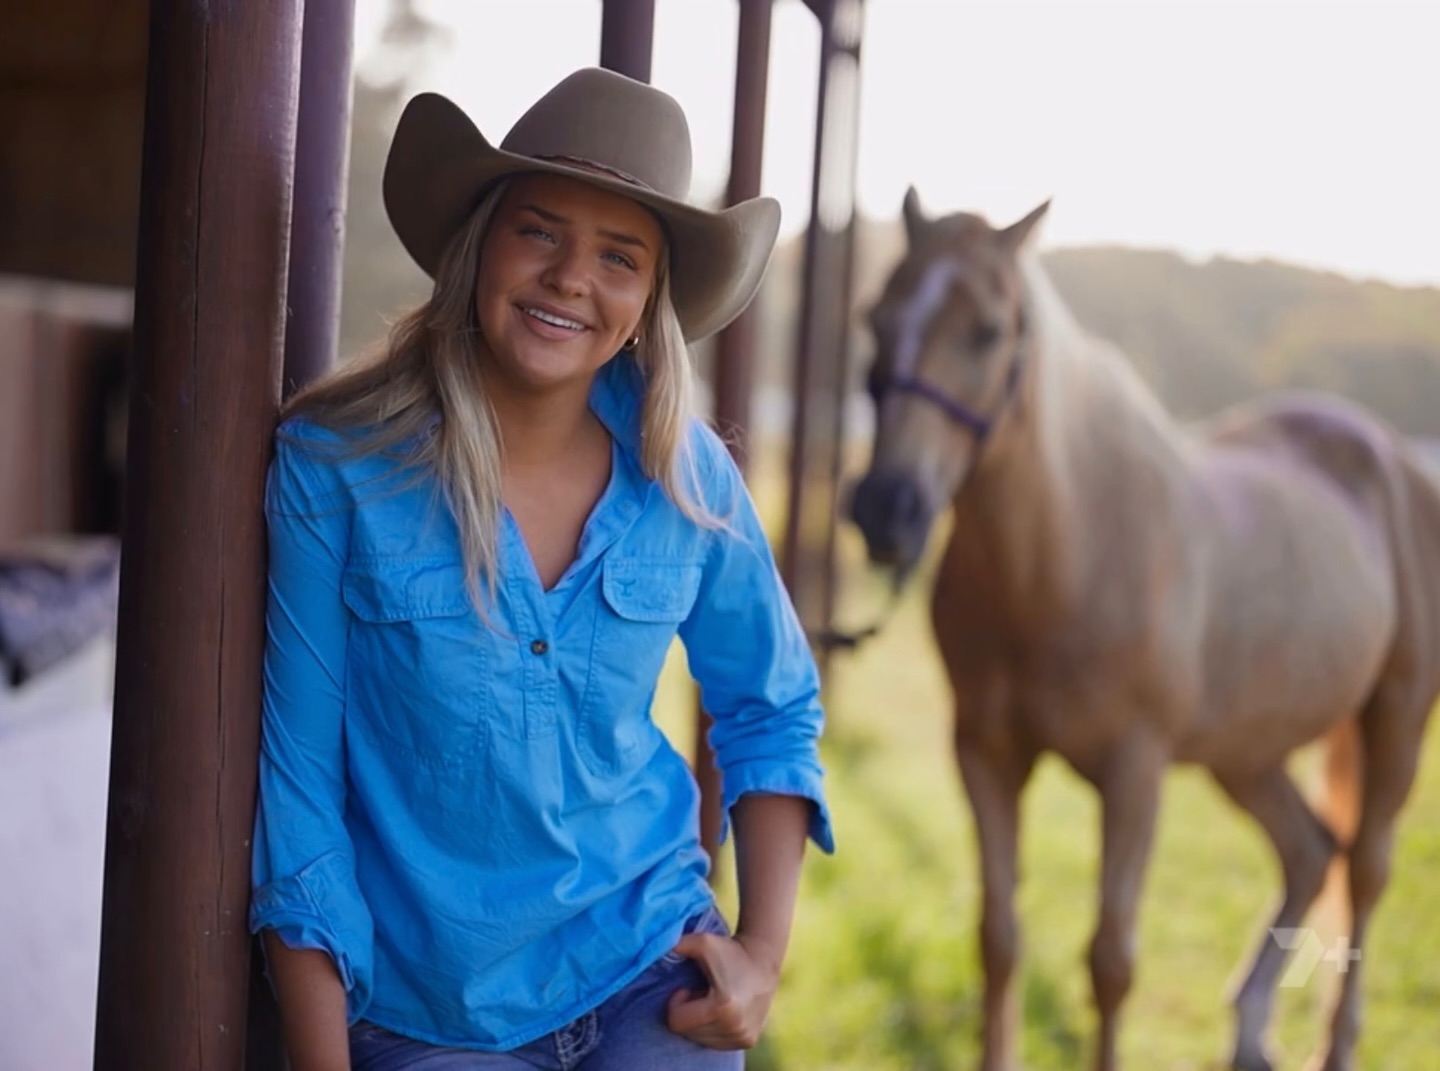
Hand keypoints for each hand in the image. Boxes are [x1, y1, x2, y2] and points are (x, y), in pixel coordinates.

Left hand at [664, 930, 782, 1049]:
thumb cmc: (728, 951)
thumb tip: (656, 949)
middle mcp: (735, 1027)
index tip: (687, 988)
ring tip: (711, 1000)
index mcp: (723, 1007)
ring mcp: (742, 1037)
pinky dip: (712, 1027)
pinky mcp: (748, 1041)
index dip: (677, 1003)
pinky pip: (715, 1043)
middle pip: (688, 1033)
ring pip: (700, 1040)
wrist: (762, 960)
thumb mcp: (702, 942)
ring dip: (699, 1020)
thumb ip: (677, 945)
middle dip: (688, 1011)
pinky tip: (721, 1009)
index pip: (677, 1022)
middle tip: (701, 992)